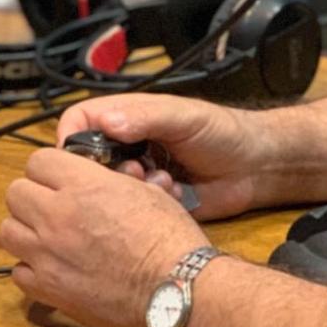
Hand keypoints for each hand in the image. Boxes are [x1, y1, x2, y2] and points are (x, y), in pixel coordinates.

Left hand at [1, 148, 207, 326]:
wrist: (172, 288)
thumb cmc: (168, 238)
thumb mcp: (148, 190)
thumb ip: (113, 180)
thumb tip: (103, 178)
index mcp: (86, 187)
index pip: (40, 160)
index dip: (53, 164)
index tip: (64, 173)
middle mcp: (57, 217)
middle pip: (16, 192)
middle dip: (35, 192)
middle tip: (56, 200)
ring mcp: (47, 255)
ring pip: (8, 230)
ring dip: (27, 226)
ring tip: (53, 231)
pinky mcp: (46, 289)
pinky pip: (19, 269)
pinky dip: (32, 264)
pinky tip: (57, 262)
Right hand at [57, 94, 260, 219]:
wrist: (255, 167)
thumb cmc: (223, 131)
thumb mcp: (185, 118)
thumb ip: (148, 118)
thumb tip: (107, 122)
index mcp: (130, 118)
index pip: (80, 122)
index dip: (71, 139)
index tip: (79, 160)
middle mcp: (129, 145)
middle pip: (87, 161)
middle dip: (104, 172)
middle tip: (134, 173)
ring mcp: (138, 174)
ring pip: (106, 188)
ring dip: (130, 188)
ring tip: (161, 183)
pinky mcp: (149, 201)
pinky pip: (129, 208)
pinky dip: (148, 203)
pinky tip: (175, 194)